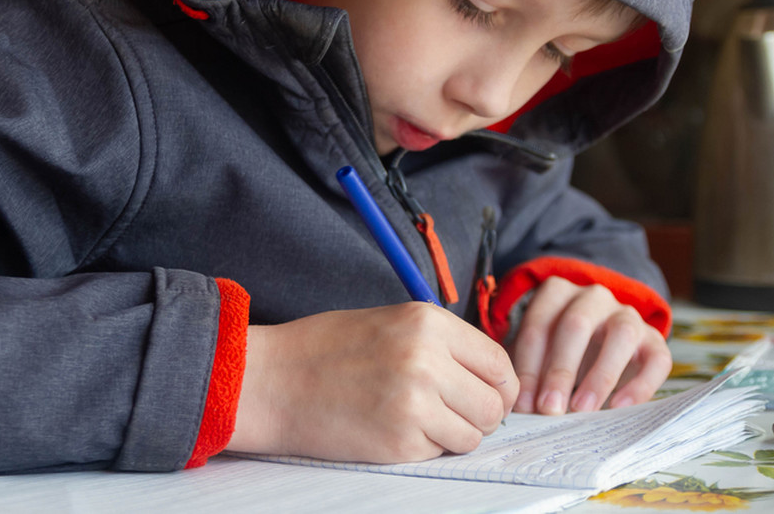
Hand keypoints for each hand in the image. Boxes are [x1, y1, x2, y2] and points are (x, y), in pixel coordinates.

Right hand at [226, 302, 518, 462]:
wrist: (272, 381)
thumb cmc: (327, 350)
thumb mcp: (394, 323)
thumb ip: (445, 344)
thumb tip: (493, 377)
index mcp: (429, 322)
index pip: (499, 362)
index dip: (502, 385)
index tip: (491, 395)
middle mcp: (427, 359)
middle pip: (494, 404)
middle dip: (482, 415)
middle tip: (457, 414)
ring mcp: (414, 403)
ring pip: (474, 434)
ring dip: (456, 434)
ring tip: (422, 421)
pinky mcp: (399, 442)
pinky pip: (439, 452)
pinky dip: (426, 448)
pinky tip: (396, 430)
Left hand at [509, 277, 671, 414]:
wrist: (605, 342)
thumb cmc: (562, 352)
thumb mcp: (541, 353)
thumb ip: (530, 373)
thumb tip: (520, 411)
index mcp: (558, 293)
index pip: (540, 324)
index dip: (529, 366)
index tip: (524, 404)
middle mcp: (595, 297)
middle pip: (576, 325)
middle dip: (560, 369)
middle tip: (549, 408)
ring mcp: (628, 315)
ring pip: (621, 335)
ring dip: (600, 375)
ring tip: (582, 409)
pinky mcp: (654, 340)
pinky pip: (656, 359)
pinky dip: (639, 385)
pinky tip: (618, 407)